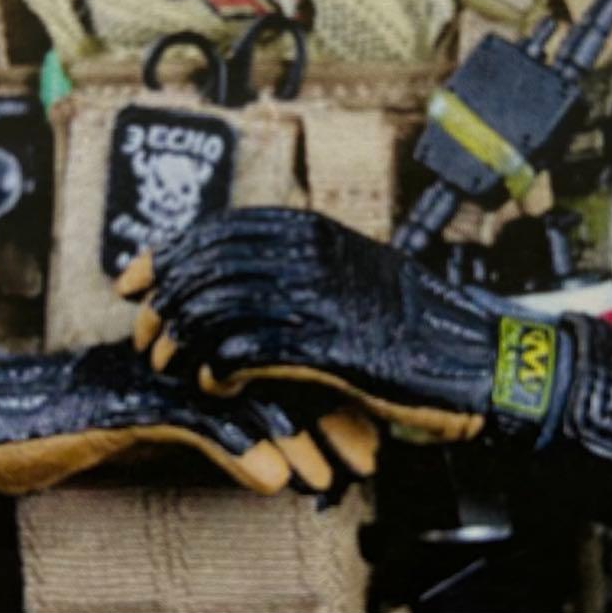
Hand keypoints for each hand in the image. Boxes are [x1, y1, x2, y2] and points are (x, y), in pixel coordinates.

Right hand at [0, 339, 377, 505]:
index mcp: (201, 341)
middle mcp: (186, 343)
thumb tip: (284, 459)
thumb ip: (221, 426)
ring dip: (292, 440)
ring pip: (242, 393)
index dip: (328, 391)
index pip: (279, 353)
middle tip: (366, 455)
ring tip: (328, 478)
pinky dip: (238, 450)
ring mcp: (159, 367)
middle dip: (326, 414)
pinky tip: (271, 480)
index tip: (369, 432)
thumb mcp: (169, 421)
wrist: (12, 418)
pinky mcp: (129, 397)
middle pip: (273, 366)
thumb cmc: (96, 418)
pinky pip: (194, 419)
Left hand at [116, 208, 569, 443]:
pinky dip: (219, 368)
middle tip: (145, 333)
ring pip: (221, 308)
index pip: (219, 229)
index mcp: (316, 231)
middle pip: (210, 266)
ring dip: (183, 339)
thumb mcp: (354, 272)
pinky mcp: (332, 348)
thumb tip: (235, 273)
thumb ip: (299, 266)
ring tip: (169, 363)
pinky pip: (252, 350)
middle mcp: (314, 256)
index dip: (168, 252)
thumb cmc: (413, 321)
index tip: (134, 278)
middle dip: (165, 300)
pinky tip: (212, 383)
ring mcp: (323, 299)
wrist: (478, 357)